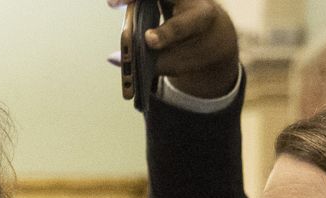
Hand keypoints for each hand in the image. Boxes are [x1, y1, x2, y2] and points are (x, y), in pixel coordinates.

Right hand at [108, 0, 240, 100]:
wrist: (212, 31)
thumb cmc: (193, 48)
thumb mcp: (179, 62)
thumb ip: (149, 64)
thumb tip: (113, 58)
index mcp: (202, 18)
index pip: (181, 25)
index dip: (164, 33)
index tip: (148, 40)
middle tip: (113, 4)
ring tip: (113, 3)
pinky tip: (115, 2)